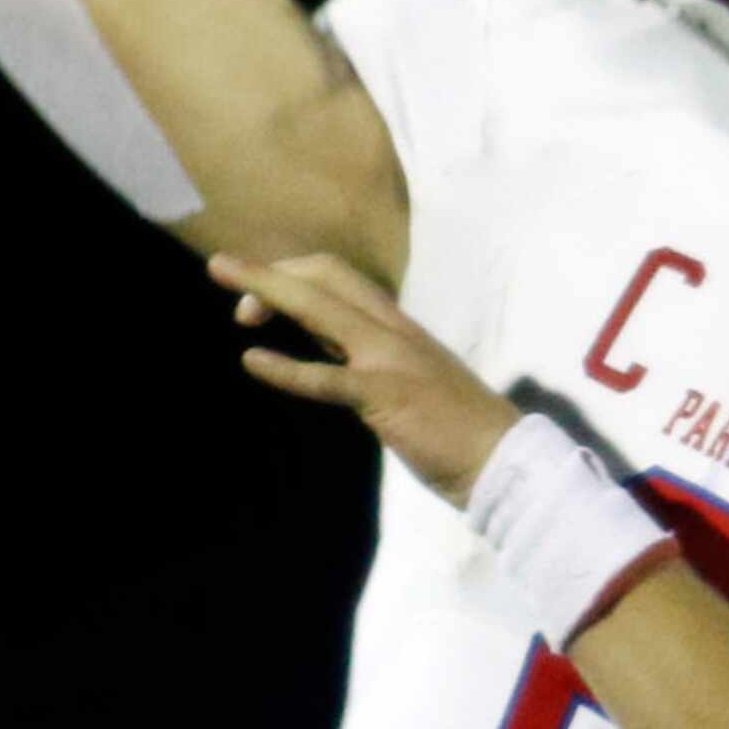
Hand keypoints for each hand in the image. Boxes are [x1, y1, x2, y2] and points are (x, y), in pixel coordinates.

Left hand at [209, 253, 522, 509]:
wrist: (501, 456)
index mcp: (396, 325)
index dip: (292, 275)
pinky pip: (327, 377)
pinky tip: (254, 361)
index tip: (259, 300)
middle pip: (324, 275)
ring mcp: (388, 358)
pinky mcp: (386, 395)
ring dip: (269, 292)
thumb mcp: (412, 375)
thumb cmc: (458, 424)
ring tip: (229, 295)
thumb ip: (374, 358)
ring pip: (321, 308)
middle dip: (271, 272)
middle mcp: (391, 328)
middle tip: (227, 282)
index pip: (337, 275)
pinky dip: (287, 367)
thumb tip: (334, 353)